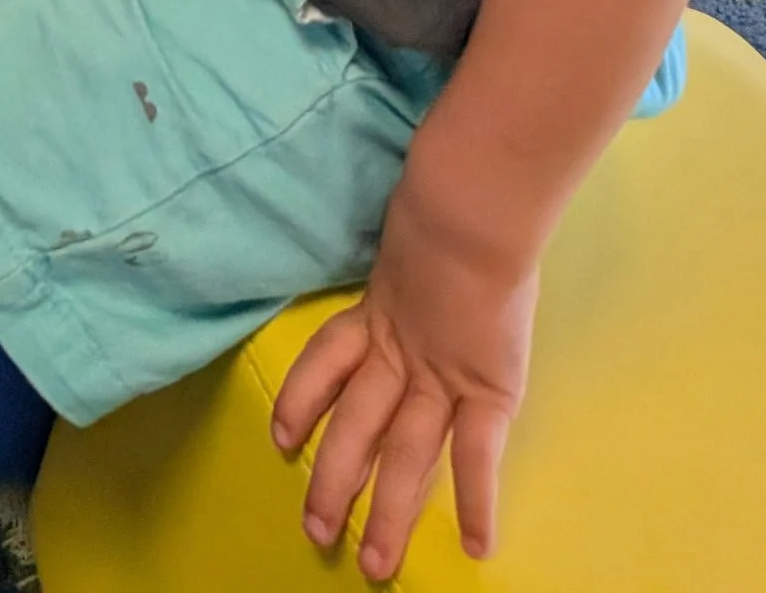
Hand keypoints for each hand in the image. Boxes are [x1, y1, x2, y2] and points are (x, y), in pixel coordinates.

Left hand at [270, 186, 536, 580]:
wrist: (473, 210)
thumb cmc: (450, 208)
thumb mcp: (414, 234)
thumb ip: (408, 264)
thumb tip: (412, 259)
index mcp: (377, 314)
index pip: (326, 365)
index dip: (301, 402)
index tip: (281, 438)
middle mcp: (398, 354)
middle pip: (356, 427)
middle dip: (335, 483)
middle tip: (316, 533)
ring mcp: (440, 377)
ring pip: (405, 455)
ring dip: (389, 512)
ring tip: (374, 564)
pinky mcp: (484, 390)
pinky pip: (476, 455)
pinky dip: (477, 502)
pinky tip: (476, 547)